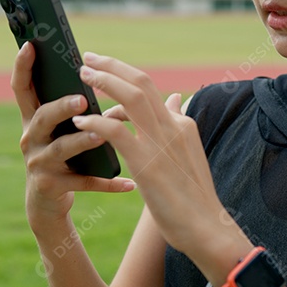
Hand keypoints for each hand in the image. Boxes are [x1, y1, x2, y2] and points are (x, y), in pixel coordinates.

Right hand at [11, 42, 135, 227]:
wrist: (47, 203)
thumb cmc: (63, 156)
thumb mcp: (64, 129)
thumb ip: (83, 105)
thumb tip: (116, 78)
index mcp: (34, 118)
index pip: (22, 88)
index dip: (22, 66)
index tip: (30, 45)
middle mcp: (31, 138)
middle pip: (43, 117)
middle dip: (61, 107)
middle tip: (81, 100)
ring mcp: (39, 163)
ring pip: (60, 149)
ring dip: (82, 141)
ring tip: (101, 135)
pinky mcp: (51, 186)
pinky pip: (82, 182)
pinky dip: (106, 183)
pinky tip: (128, 183)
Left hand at [70, 52, 248, 260]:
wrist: (207, 228)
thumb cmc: (195, 198)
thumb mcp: (188, 154)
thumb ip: (177, 125)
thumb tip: (175, 99)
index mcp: (182, 124)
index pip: (151, 90)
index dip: (124, 77)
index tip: (105, 71)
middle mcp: (173, 126)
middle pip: (141, 81)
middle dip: (112, 65)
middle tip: (87, 57)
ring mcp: (161, 143)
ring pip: (131, 96)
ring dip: (103, 81)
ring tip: (80, 76)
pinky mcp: (147, 163)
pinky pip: (116, 131)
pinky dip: (95, 121)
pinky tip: (79, 120)